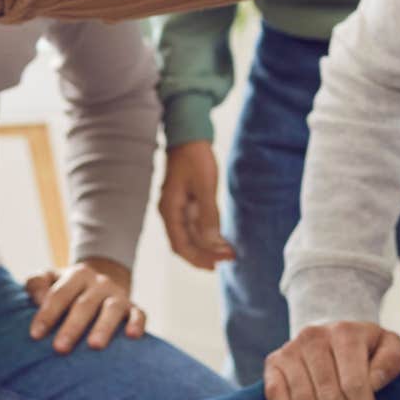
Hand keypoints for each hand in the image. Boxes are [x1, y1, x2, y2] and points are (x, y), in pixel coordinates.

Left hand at [25, 258, 145, 351]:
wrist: (102, 282)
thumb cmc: (68, 289)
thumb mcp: (50, 279)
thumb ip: (37, 284)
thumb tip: (37, 298)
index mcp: (78, 275)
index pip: (60, 293)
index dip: (47, 313)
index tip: (36, 335)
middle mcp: (100, 283)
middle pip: (85, 304)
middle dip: (73, 326)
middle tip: (60, 348)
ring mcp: (118, 295)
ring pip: (112, 309)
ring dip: (104, 327)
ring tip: (94, 346)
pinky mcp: (133, 308)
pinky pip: (139, 314)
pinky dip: (136, 323)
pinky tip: (131, 336)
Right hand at [159, 139, 235, 268]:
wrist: (189, 136)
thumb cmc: (195, 156)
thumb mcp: (205, 185)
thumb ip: (207, 214)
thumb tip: (211, 241)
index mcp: (170, 210)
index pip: (180, 245)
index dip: (198, 258)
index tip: (218, 264)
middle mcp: (171, 213)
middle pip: (185, 245)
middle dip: (206, 255)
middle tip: (229, 259)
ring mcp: (178, 209)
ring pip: (191, 237)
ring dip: (209, 247)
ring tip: (229, 252)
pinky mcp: (187, 204)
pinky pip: (196, 226)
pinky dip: (208, 235)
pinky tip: (222, 239)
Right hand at [262, 321, 399, 399]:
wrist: (333, 336)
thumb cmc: (366, 348)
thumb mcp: (388, 346)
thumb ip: (390, 360)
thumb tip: (375, 382)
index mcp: (345, 333)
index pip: (354, 382)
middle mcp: (314, 337)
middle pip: (329, 395)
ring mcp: (290, 350)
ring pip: (305, 399)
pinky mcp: (273, 363)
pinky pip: (275, 394)